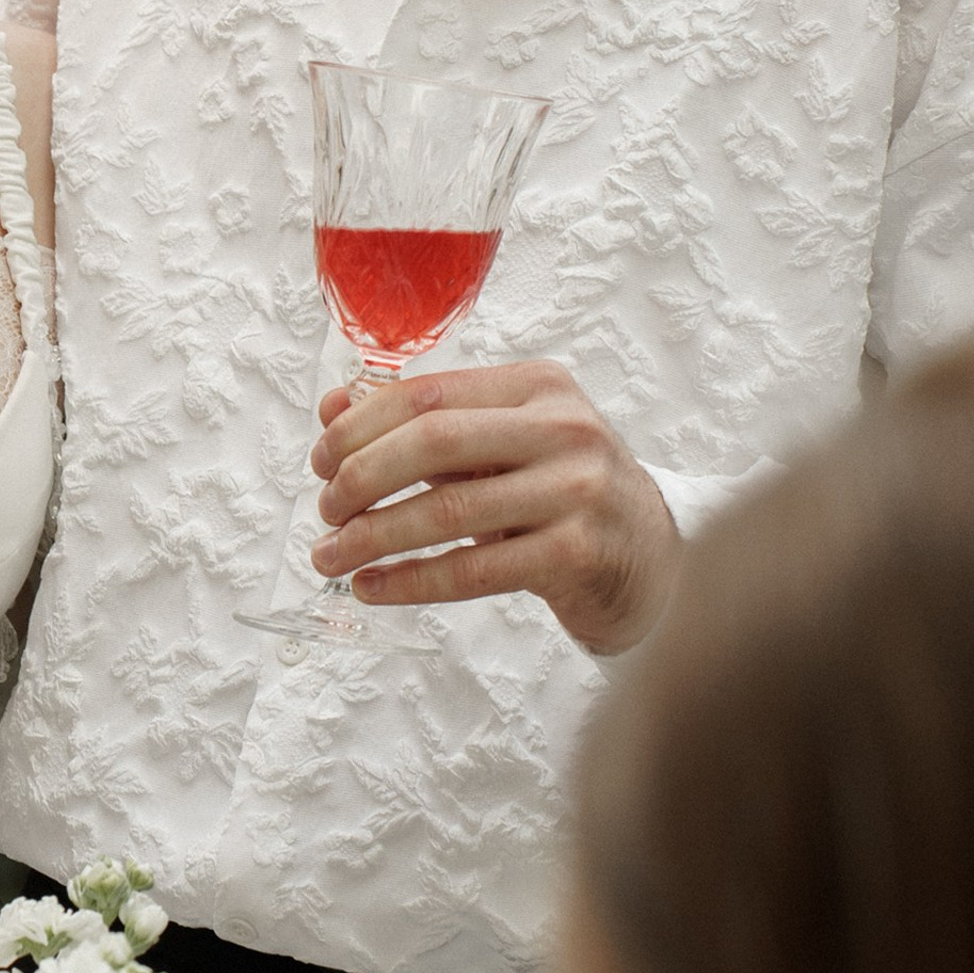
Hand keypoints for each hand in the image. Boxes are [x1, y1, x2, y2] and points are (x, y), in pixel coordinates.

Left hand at [309, 362, 679, 653]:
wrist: (654, 558)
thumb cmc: (560, 492)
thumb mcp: (498, 443)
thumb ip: (421, 423)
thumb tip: (331, 408)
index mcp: (537, 385)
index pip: (425, 393)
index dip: (358, 426)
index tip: (319, 461)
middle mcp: (564, 428)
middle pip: (431, 442)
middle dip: (359, 477)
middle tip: (324, 510)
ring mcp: (577, 491)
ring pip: (447, 511)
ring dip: (372, 536)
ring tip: (329, 556)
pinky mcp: (579, 555)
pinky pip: (473, 570)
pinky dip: (411, 580)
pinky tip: (373, 587)